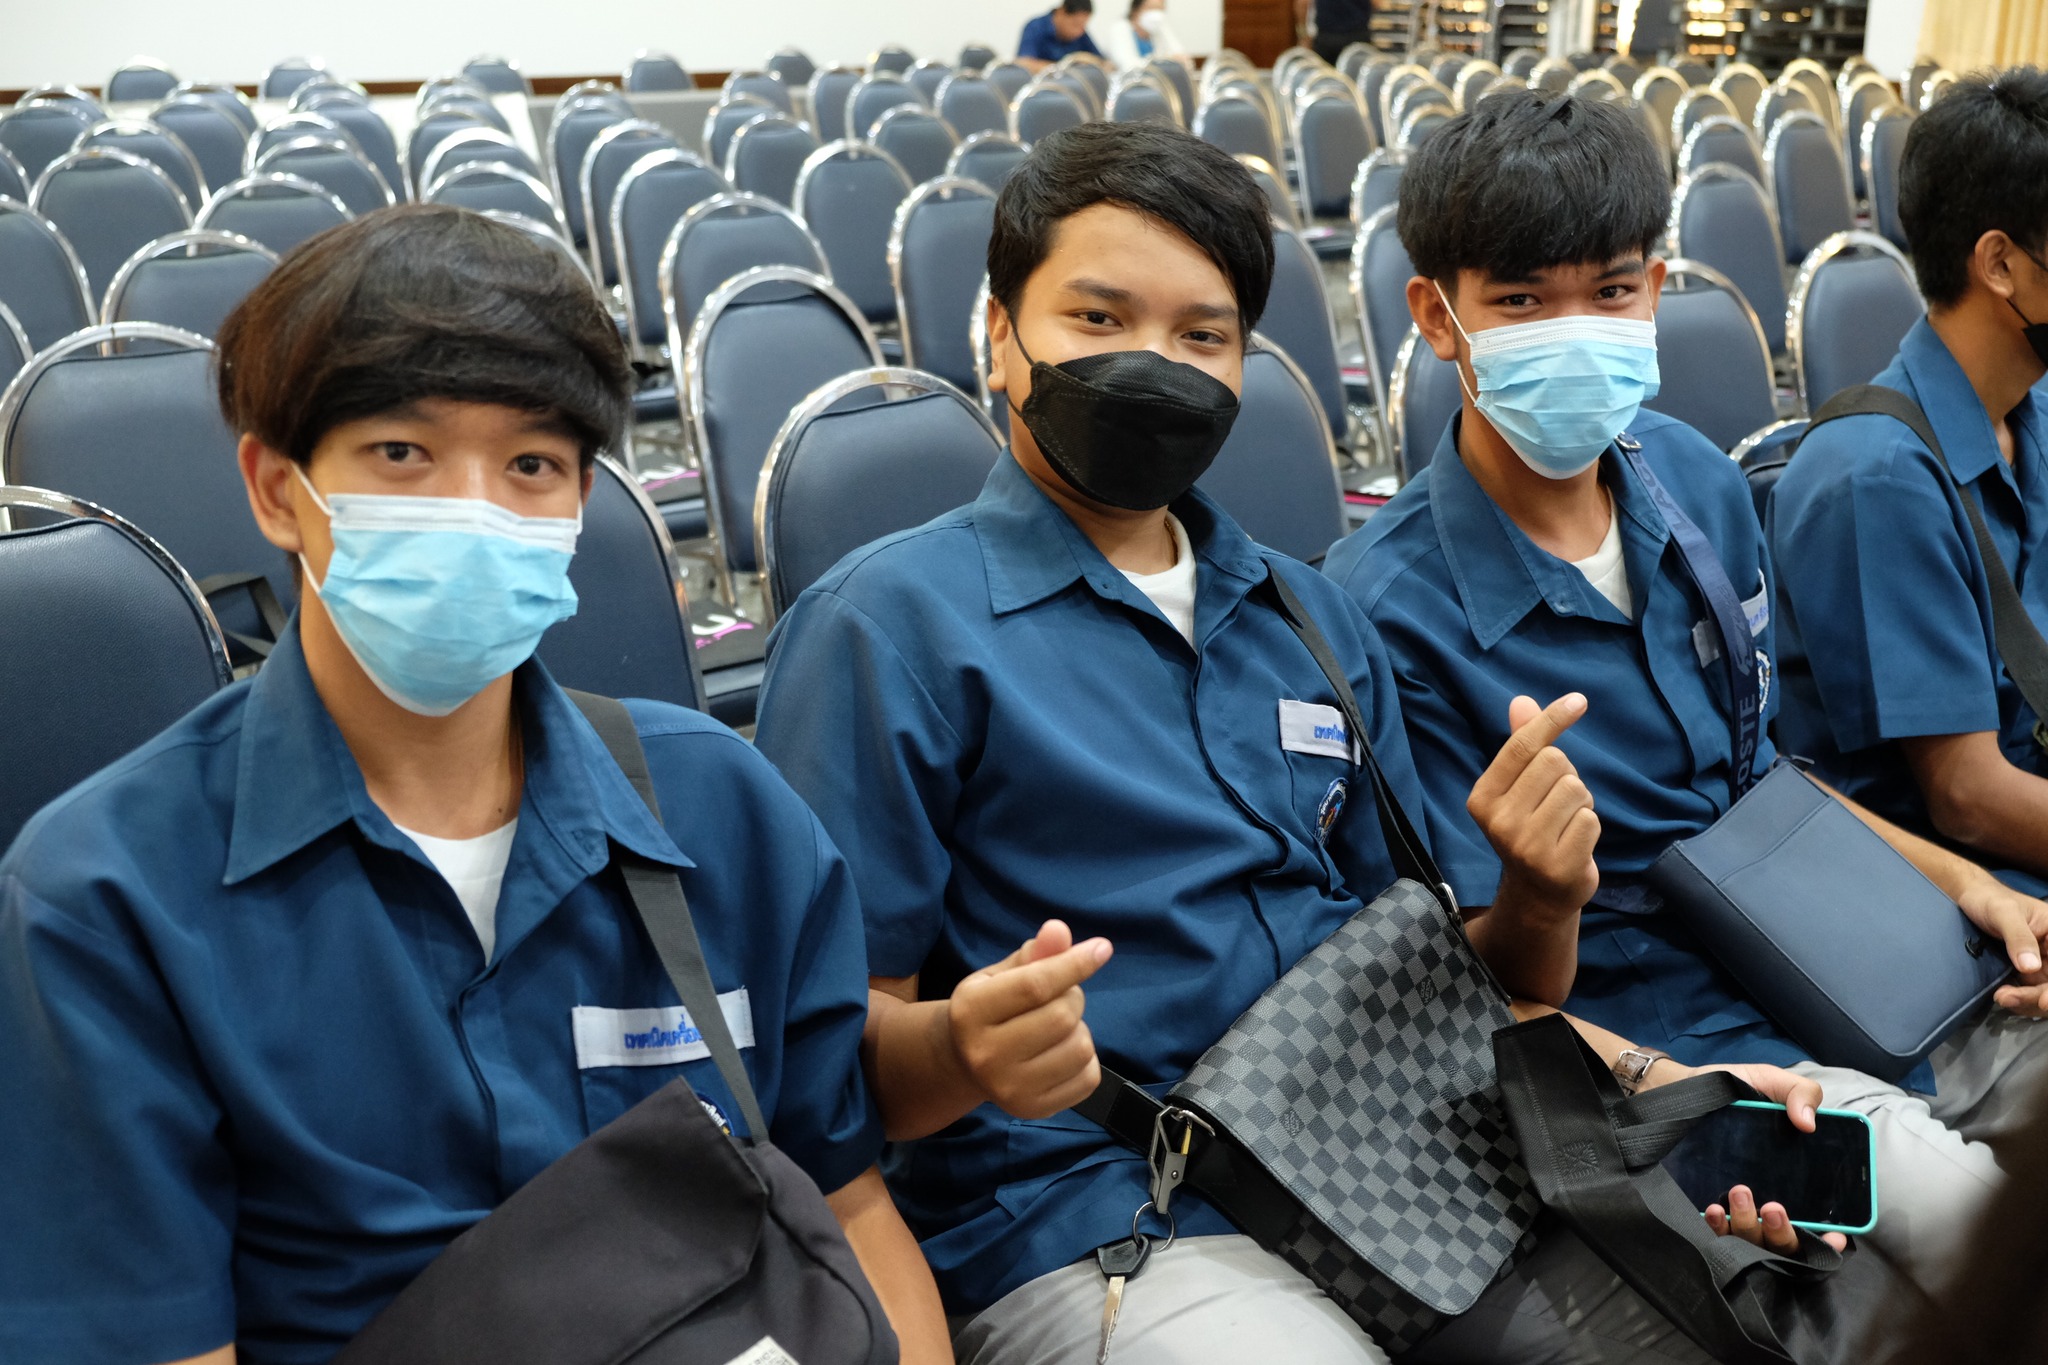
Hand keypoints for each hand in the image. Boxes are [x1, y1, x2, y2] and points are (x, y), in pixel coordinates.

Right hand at [947, 920, 1112, 1118]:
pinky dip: (1086, 1059)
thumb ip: (1034, 954)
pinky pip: (1088, 1078)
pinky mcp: (1032, 1110)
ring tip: (1057, 1027)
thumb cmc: (989, 1008)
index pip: (1035, 985)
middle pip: (1061, 1016)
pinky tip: (1061, 1053)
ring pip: (1079, 1047)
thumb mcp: (1001, 974)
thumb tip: (1059, 930)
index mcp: (971, 1010)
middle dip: (1072, 998)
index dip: (1073, 964)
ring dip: (1080, 1029)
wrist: (964, 1063)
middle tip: (1060, 998)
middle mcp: (985, 1054)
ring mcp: (1008, 1088)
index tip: (1101, 948)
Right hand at [1468, 694, 1599, 915]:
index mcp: (1483, 797)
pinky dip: (1590, 826)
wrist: (1538, 894)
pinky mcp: (1557, 865)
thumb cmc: (1531, 829)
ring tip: (1565, 824)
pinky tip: (1574, 842)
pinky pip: (1590, 820)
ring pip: (1576, 789)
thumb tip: (1521, 700)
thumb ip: (1521, 745)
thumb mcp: (1519, 788)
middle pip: (1555, 762)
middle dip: (1566, 776)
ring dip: (1580, 802)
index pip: (1522, 746)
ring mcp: (1526, 846)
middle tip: (1555, 804)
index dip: (1552, 719)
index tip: (1579, 700)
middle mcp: (1499, 821)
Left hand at [1656, 1061, 1848, 1252]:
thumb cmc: (1735, 1087)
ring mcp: (1737, 1207)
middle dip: (1783, 1232)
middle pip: (1784, 1239)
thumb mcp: (1772, 1081)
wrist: (1685, 1087)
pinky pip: (1715, 1230)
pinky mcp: (1707, 1206)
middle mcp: (1768, 1199)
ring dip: (1749, 1224)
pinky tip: (1713, 1209)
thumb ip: (1800, 1092)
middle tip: (1774, 1206)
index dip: (1830, 1237)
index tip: (1834, 1235)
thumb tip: (1809, 1122)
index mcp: (1794, 1177)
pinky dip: (1718, 1226)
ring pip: (1751, 1239)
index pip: (1818, 1222)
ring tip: (1739, 1192)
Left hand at [1953, 875, 2047, 1015]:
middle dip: (2037, 997)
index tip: (2044, 1000)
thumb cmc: (1990, 900)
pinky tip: (2002, 995)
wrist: (1970, 901)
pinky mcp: (2026, 974)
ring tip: (2001, 996)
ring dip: (2026, 1002)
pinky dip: (2019, 1001)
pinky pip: (2029, 995)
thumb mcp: (2004, 912)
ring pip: (2044, 994)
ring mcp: (2042, 965)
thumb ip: (2018, 937)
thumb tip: (2031, 967)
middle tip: (2008, 997)